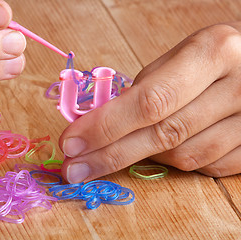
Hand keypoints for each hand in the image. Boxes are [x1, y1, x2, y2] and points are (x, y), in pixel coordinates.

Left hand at [60, 22, 240, 182]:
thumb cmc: (213, 58)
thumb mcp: (180, 57)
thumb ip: (145, 89)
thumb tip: (100, 124)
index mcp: (212, 52)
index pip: (150, 100)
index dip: (106, 126)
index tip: (71, 143)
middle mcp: (240, 86)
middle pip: (163, 133)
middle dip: (111, 154)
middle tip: (75, 168)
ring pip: (184, 156)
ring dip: (147, 155)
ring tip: (130, 144)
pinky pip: (207, 167)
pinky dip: (178, 161)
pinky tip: (164, 149)